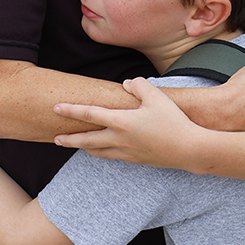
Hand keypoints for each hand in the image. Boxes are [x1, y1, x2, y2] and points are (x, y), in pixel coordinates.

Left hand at [52, 78, 201, 167]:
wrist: (189, 150)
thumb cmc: (173, 121)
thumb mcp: (157, 96)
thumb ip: (139, 85)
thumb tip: (127, 84)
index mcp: (122, 122)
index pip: (90, 114)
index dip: (71, 110)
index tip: (56, 108)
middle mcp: (119, 140)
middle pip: (87, 141)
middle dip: (69, 140)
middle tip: (56, 139)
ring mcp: (127, 153)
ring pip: (98, 152)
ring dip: (85, 148)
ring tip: (77, 145)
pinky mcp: (136, 161)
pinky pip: (113, 156)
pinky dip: (102, 152)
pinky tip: (103, 150)